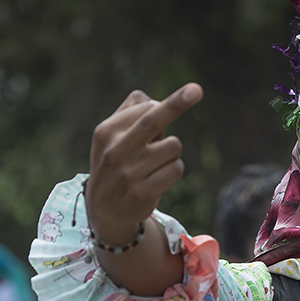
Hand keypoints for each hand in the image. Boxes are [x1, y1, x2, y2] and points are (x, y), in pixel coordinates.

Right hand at [86, 83, 202, 244]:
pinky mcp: (143, 192)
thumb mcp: (110, 138)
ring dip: (172, 152)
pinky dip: (173, 170)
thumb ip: (129, 113)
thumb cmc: (114, 163)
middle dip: (176, 103)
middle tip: (196, 89)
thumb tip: (153, 100)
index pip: (144, 108)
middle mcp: (115, 151)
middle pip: (152, 120)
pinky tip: (158, 178)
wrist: (103, 210)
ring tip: (154, 163)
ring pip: (173, 147)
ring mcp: (129, 173)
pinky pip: (176, 168)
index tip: (182, 98)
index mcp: (106, 132)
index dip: (164, 108)